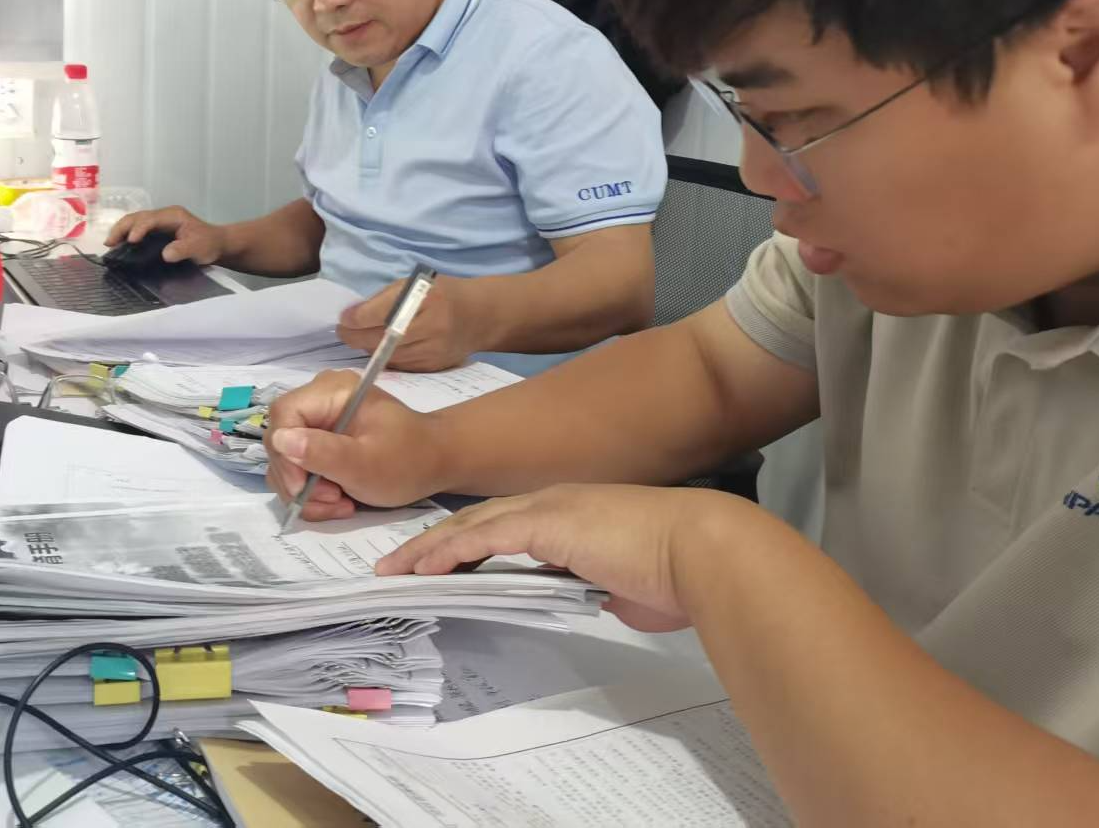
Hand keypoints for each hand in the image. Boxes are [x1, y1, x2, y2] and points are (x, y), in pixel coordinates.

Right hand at [103, 206, 228, 264]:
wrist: (217, 244)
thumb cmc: (209, 244)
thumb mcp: (199, 248)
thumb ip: (183, 250)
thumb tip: (165, 254)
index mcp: (173, 215)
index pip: (151, 219)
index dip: (139, 228)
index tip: (131, 241)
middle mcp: (163, 215)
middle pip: (138, 216)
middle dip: (122, 228)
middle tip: (109, 243)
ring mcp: (159, 222)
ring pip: (135, 221)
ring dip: (121, 230)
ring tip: (109, 244)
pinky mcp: (156, 231)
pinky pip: (138, 229)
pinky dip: (126, 235)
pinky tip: (119, 245)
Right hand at [263, 369, 443, 520]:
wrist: (435, 463)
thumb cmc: (408, 460)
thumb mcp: (366, 463)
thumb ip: (322, 452)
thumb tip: (281, 439)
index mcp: (332, 390)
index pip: (284, 415)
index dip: (285, 455)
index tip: (303, 489)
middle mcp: (320, 398)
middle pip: (280, 440)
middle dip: (300, 480)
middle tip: (333, 500)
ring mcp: (319, 419)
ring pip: (286, 459)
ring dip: (307, 492)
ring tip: (340, 503)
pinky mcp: (321, 439)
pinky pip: (300, 467)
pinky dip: (314, 491)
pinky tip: (340, 500)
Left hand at [337, 275, 479, 370]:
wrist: (480, 316)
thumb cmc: (442, 294)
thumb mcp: (414, 284)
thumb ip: (384, 299)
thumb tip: (352, 316)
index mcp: (425, 297)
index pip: (379, 313)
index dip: (355, 318)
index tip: (343, 319)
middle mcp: (431, 326)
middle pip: (380, 338)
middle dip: (355, 337)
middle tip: (343, 332)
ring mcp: (433, 350)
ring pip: (387, 356)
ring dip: (368, 349)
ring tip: (360, 340)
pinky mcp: (434, 366)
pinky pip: (400, 366)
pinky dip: (385, 359)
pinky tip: (380, 350)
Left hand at [376, 483, 747, 633]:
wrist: (702, 551)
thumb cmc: (676, 573)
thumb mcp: (628, 584)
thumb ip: (604, 585)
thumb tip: (602, 596)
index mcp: (574, 516)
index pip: (505, 527)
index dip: (467, 543)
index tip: (438, 566)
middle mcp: (554, 503)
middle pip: (477, 520)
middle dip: (434, 543)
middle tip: (398, 566)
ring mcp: (549, 508)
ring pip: (471, 524)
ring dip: (430, 547)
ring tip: (396, 569)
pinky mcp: (546, 523)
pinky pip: (483, 536)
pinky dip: (450, 550)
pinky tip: (424, 566)